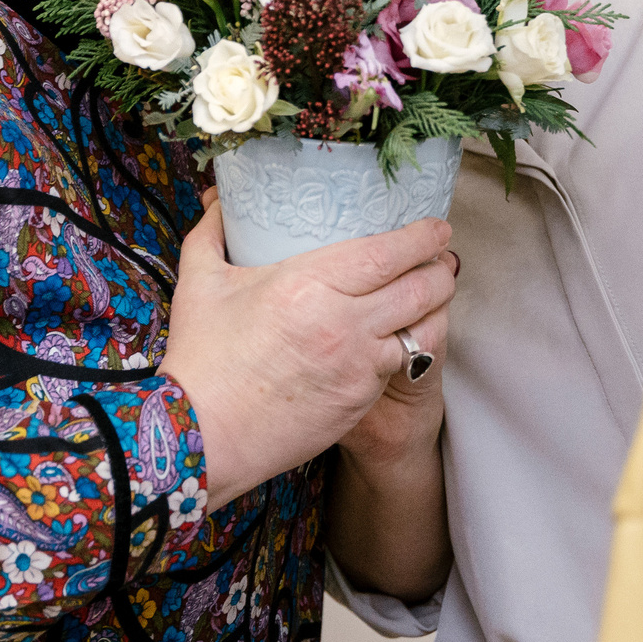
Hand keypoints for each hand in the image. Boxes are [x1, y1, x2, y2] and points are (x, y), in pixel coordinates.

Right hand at [162, 204, 456, 504]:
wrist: (203, 440)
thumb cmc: (200, 360)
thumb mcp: (200, 283)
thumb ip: (212, 233)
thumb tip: (219, 202)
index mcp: (307, 284)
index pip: (387, 253)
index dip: (422, 238)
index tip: (436, 228)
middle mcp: (342, 323)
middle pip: (421, 288)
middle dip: (441, 270)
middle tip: (442, 258)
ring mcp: (357, 366)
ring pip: (422, 330)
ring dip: (434, 309)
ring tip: (431, 296)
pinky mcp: (360, 400)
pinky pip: (399, 365)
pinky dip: (408, 346)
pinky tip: (398, 337)